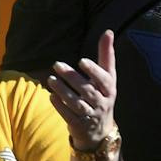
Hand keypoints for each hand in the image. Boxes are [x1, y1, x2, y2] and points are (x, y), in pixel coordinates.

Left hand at [47, 30, 117, 151]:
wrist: (101, 129)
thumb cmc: (103, 94)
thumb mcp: (108, 76)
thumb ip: (106, 54)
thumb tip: (108, 31)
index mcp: (109, 89)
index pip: (103, 80)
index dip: (93, 70)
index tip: (81, 61)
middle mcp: (102, 103)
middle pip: (87, 90)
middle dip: (71, 77)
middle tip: (57, 64)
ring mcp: (91, 116)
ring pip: (77, 104)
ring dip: (63, 91)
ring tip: (51, 79)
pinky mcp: (79, 125)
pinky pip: (69, 116)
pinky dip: (60, 107)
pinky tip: (51, 96)